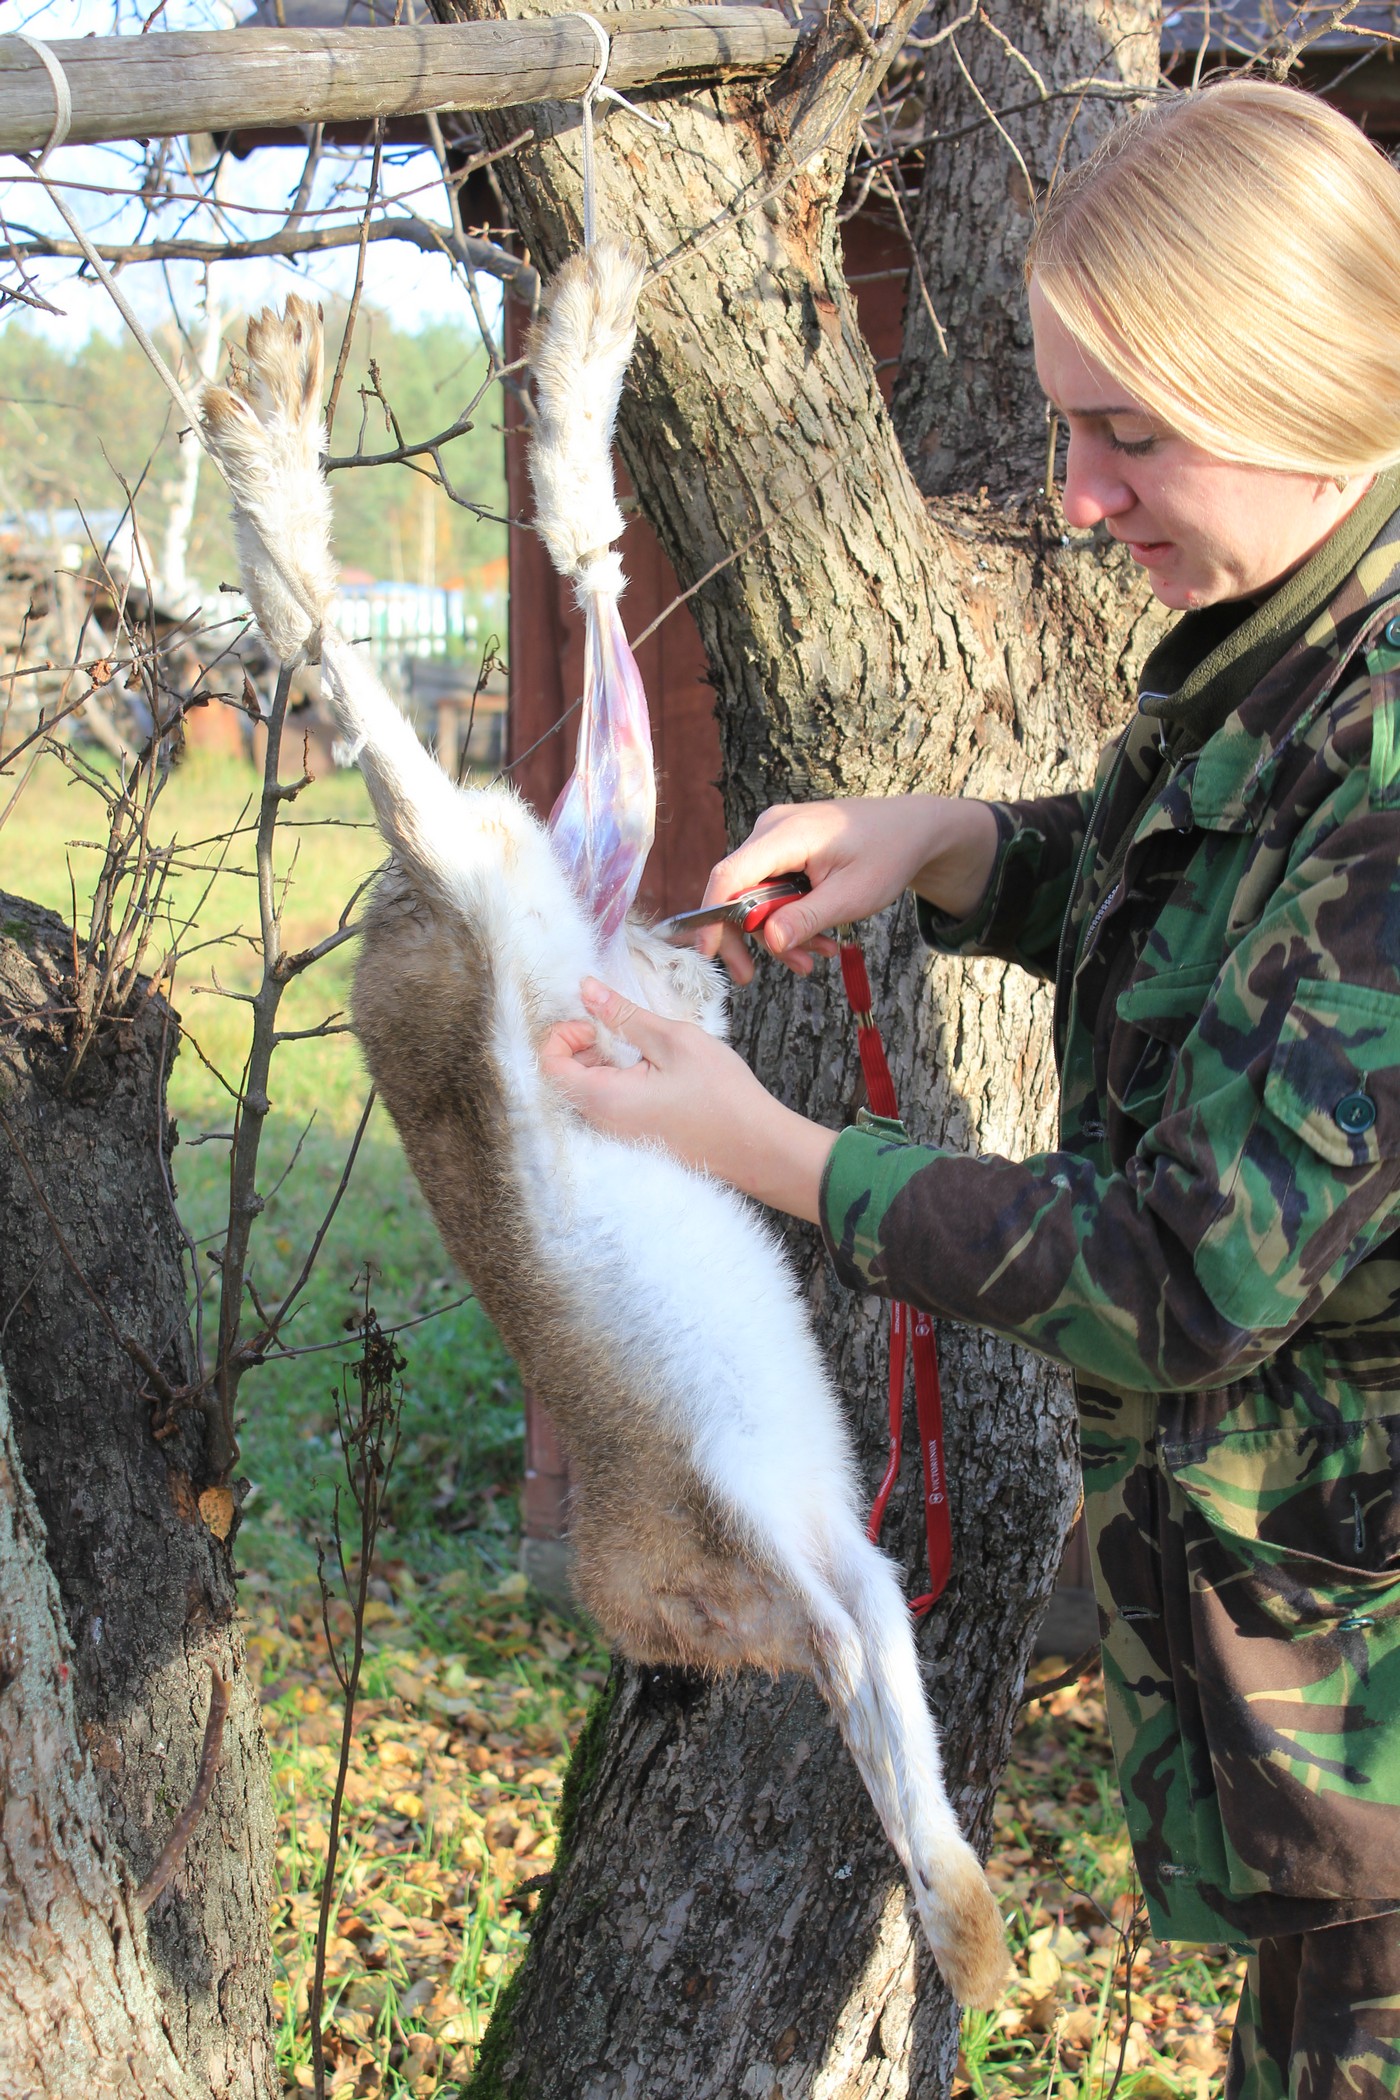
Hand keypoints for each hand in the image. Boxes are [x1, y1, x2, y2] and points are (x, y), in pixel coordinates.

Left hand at [539, 979, 836, 1222]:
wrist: (757, 1147)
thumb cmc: (721, 1094)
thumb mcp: (673, 1040)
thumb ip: (624, 1015)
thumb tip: (586, 990)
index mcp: (603, 1099)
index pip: (548, 1065)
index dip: (562, 1034)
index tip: (595, 1020)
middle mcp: (601, 1123)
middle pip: (564, 1078)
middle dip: (583, 1044)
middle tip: (621, 1027)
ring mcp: (618, 1135)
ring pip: (587, 1090)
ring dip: (603, 1061)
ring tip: (642, 1046)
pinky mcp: (635, 1138)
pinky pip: (608, 1105)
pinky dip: (618, 1080)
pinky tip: (652, 1069)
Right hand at [697, 796, 998, 983]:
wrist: (912, 829)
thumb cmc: (887, 855)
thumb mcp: (852, 897)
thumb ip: (808, 918)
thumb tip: (771, 941)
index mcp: (785, 835)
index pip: (729, 876)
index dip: (712, 916)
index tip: (708, 953)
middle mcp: (770, 831)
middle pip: (735, 891)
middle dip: (750, 938)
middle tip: (750, 977)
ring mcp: (775, 838)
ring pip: (755, 897)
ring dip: (779, 934)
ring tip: (817, 957)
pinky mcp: (783, 850)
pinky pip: (772, 890)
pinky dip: (790, 919)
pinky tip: (819, 940)